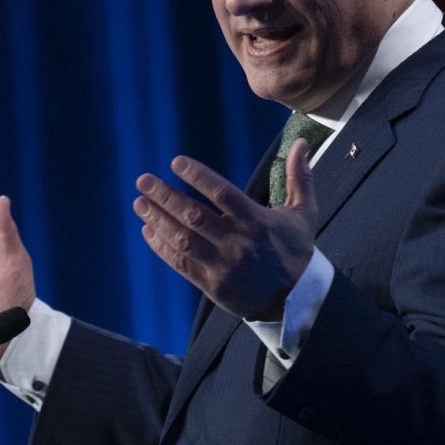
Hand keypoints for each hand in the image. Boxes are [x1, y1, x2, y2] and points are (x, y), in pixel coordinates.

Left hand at [133, 138, 316, 320]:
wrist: (295, 302)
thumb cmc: (296, 251)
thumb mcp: (304, 213)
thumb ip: (300, 177)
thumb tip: (301, 142)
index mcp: (258, 222)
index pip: (223, 194)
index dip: (198, 177)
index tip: (176, 162)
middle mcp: (238, 244)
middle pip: (194, 216)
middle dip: (165, 196)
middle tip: (143, 180)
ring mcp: (222, 266)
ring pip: (183, 240)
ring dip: (158, 220)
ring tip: (139, 203)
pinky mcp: (212, 286)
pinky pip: (181, 264)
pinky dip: (162, 247)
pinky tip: (148, 231)